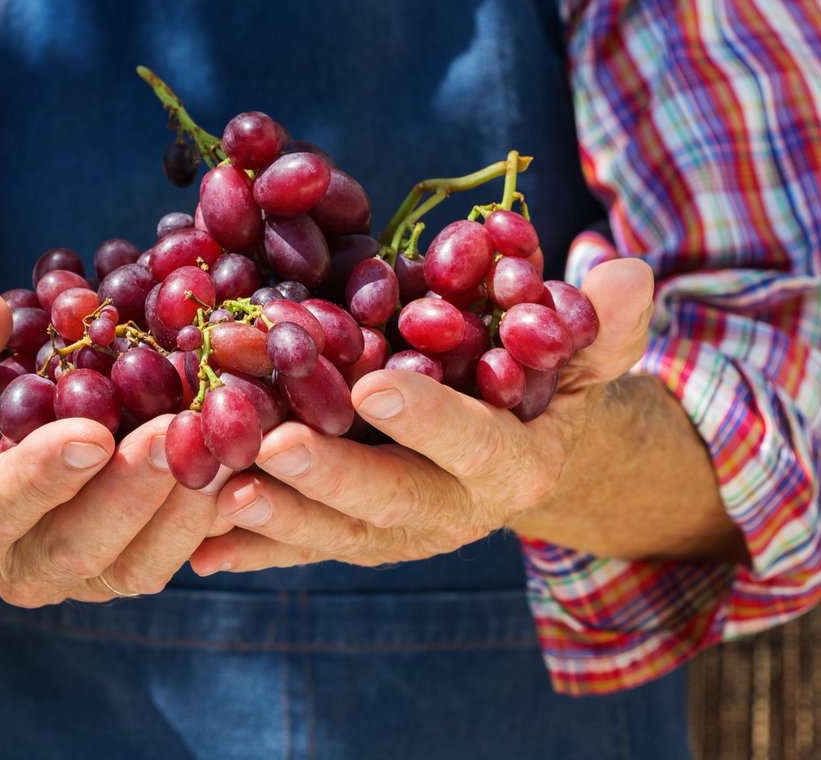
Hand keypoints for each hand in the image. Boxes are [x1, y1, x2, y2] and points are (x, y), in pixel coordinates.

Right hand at [0, 293, 223, 601]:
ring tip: (221, 444)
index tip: (91, 433)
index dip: (41, 478)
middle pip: (77, 548)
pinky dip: (212, 513)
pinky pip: (178, 554)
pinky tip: (242, 459)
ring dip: (182, 508)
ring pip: (136, 566)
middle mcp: (19, 566)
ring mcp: (83, 572)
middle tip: (176, 430)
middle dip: (130, 491)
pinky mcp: (134, 561)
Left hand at [189, 259, 730, 573]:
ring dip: (276, 520)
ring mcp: (396, 534)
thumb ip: (600, 324)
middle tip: (275, 447)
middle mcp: (452, 512)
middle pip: (389, 501)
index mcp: (512, 464)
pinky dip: (251, 551)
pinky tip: (198, 549)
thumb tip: (622, 270)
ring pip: (332, 535)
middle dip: (332, 480)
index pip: (475, 444)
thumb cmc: (547, 392)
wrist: (525, 460)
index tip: (375, 387)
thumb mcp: (584, 358)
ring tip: (218, 495)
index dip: (431, 421)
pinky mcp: (352, 540)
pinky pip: (298, 551)